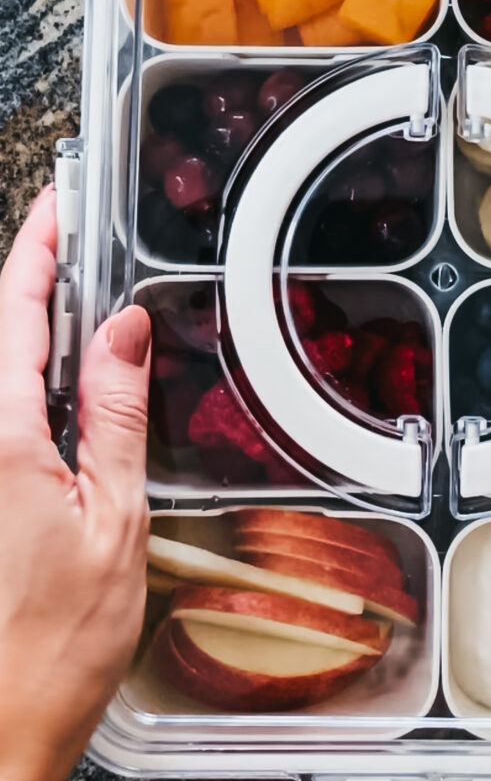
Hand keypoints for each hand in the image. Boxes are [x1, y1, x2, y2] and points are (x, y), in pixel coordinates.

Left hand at [0, 187, 151, 780]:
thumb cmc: (57, 636)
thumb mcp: (112, 517)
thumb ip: (114, 416)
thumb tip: (124, 332)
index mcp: (1, 439)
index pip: (15, 318)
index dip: (37, 254)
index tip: (59, 207)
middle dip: (32, 274)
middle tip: (74, 235)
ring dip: (32, 321)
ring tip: (77, 288)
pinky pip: (5, 408)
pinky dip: (32, 371)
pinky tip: (67, 374)